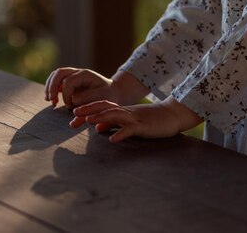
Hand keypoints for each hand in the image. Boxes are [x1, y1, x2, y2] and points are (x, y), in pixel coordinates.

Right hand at [45, 67, 115, 107]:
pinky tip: (53, 99)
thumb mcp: (102, 98)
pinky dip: (52, 88)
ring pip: (56, 74)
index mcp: (86, 75)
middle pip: (59, 73)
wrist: (113, 92)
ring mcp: (74, 76)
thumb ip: (88, 101)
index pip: (69, 81)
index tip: (70, 106)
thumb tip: (72, 102)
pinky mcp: (71, 82)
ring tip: (49, 99)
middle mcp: (78, 73)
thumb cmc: (108, 96)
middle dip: (52, 86)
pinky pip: (57, 80)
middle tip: (50, 100)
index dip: (66, 95)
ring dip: (50, 86)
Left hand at [71, 96, 201, 141]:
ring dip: (101, 117)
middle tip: (74, 115)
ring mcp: (134, 118)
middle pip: (105, 107)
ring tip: (89, 120)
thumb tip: (98, 129)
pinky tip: (112, 139)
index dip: (88, 108)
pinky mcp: (143, 126)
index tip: (73, 114)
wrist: (173, 114)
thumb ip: (114, 124)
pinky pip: (131, 129)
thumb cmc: (151, 120)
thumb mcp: (131, 121)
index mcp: (122, 111)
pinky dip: (121, 133)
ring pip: (116, 115)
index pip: (102, 106)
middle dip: (89, 110)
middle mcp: (126, 112)